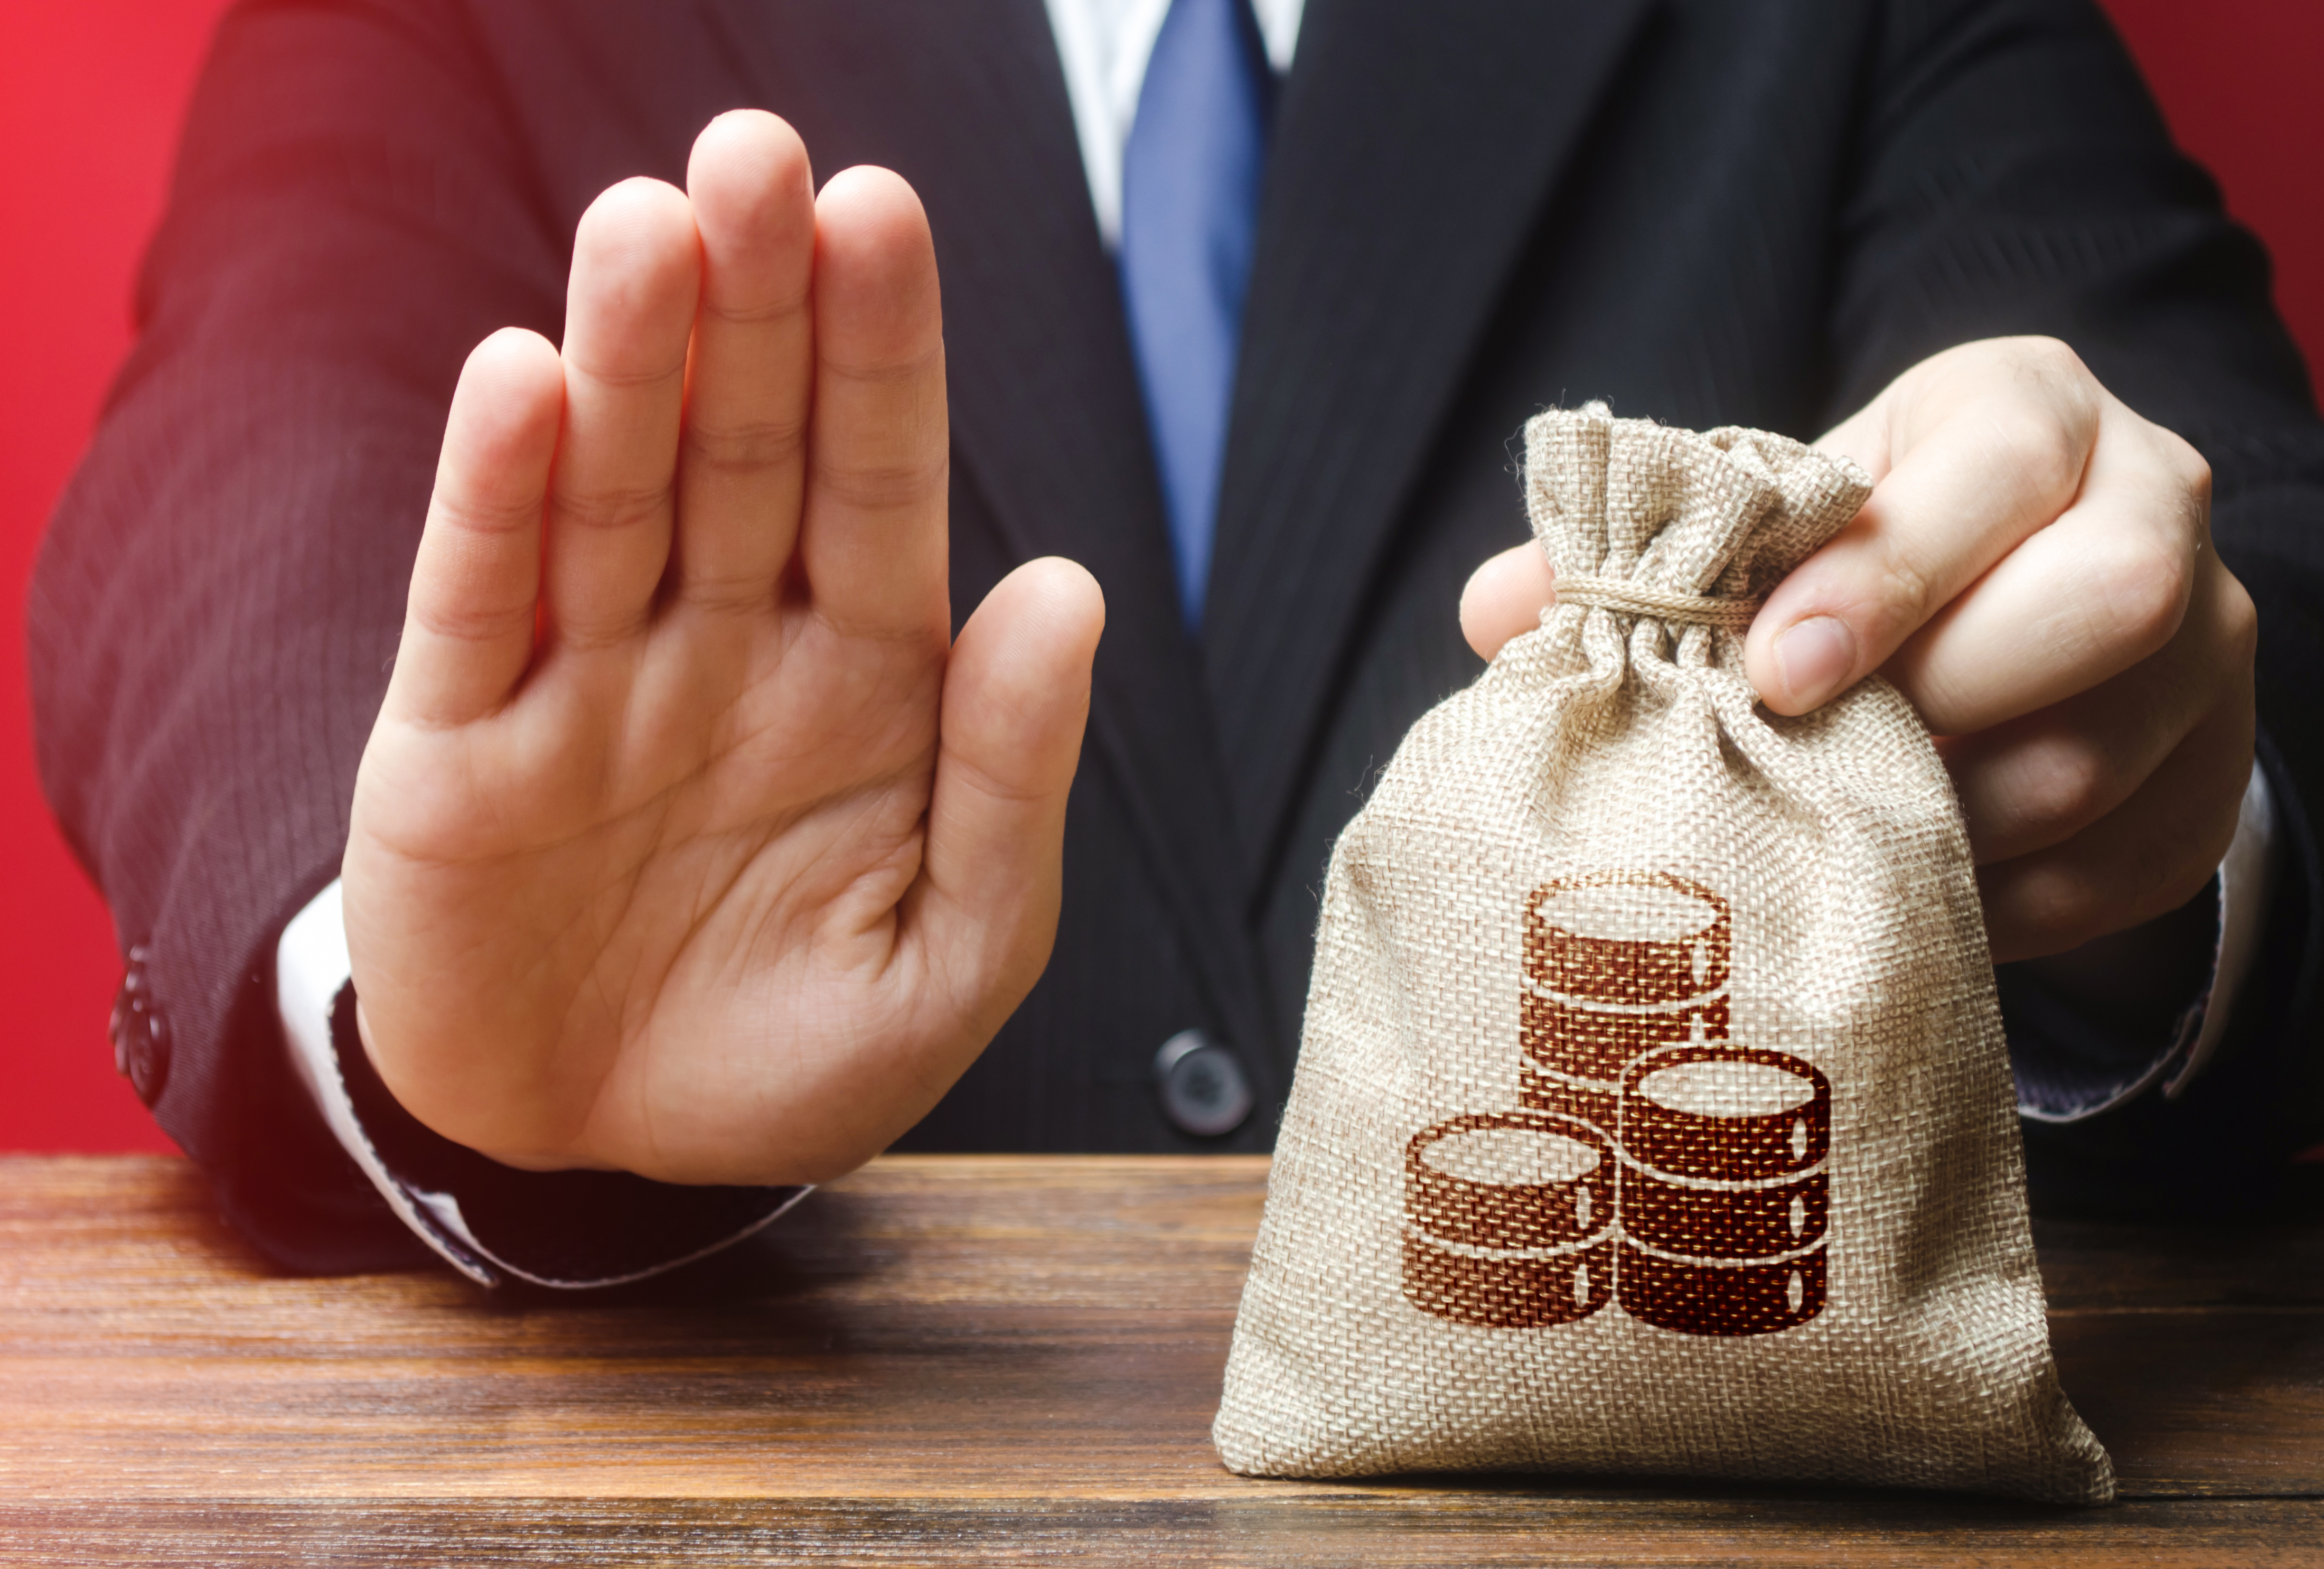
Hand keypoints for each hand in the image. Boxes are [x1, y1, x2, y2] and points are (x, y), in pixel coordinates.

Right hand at [344, 111, 1104, 1182]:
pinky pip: (477, 602)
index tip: (880, 211)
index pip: (878, 480)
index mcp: (864, 676)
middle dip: (756, 305)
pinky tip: (519, 382)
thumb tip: (1065, 591)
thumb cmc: (791, 1052)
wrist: (606, 1156)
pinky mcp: (457, 742)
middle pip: (743, 443)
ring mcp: (586, 679)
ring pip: (610, 490)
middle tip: (760, 153)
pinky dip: (495, 497)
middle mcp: (725, 641)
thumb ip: (1008, 781)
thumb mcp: (950, 956)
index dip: (881, 351)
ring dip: (626, 357)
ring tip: (647, 226)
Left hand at [1461, 338, 2255, 962]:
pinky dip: (1990, 904)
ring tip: (1824, 834)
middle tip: (1806, 755)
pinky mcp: (2205, 787)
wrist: (2006, 608)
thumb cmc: (1856, 553)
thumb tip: (1497, 611)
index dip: (1888, 574)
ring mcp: (2206, 657)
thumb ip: (1646, 557)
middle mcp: (2156, 510)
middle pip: (2109, 601)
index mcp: (2032, 416)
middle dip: (1940, 696)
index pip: (2001, 470)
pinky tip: (1893, 896)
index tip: (1774, 668)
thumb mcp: (1769, 519)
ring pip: (2102, 757)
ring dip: (1944, 820)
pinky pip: (2113, 868)